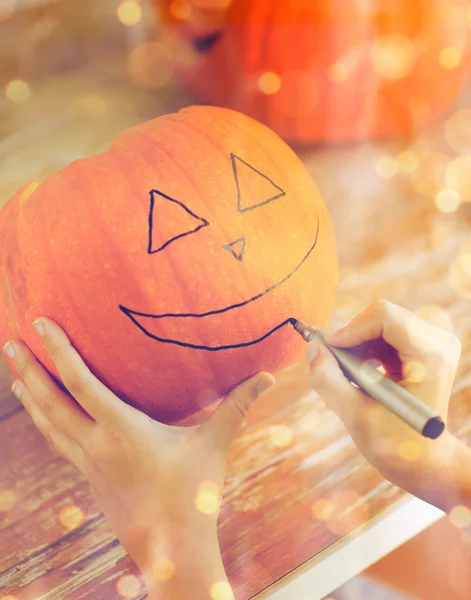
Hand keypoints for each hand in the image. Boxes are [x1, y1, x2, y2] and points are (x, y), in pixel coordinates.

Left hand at [3, 318, 274, 597]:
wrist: (171, 546)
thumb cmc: (194, 492)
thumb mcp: (216, 444)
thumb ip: (238, 405)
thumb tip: (268, 376)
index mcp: (123, 429)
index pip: (81, 382)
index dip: (59, 351)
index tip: (40, 325)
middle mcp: (96, 444)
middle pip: (51, 402)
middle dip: (28, 370)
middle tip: (9, 343)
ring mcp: (88, 463)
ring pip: (48, 424)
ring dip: (30, 395)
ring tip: (15, 372)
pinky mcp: (88, 476)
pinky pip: (57, 442)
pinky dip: (43, 421)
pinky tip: (39, 412)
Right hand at [306, 300, 463, 509]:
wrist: (426, 460)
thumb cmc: (398, 446)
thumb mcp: (356, 417)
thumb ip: (329, 381)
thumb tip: (313, 348)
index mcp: (429, 357)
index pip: (386, 316)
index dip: (352, 328)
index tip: (329, 349)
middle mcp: (437, 343)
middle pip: (382, 316)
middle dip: (352, 338)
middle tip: (334, 366)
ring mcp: (432, 343)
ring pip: (379, 322)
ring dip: (356, 345)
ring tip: (348, 377)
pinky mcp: (423, 347)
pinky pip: (384, 332)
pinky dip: (364, 349)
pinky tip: (360, 375)